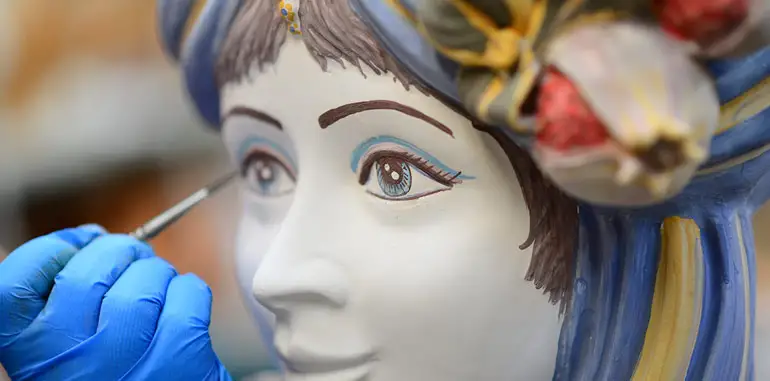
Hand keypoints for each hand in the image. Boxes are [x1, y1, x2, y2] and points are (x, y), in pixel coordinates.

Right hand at [0, 226, 231, 380]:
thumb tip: (79, 240)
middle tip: (130, 257)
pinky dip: (189, 290)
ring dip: (157, 272)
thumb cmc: (111, 380)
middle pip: (87, 271)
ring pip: (142, 280)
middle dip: (117, 252)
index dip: (51, 249)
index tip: (78, 243)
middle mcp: (70, 362)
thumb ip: (55, 305)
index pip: (13, 283)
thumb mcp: (61, 354)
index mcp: (31, 356)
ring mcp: (125, 362)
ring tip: (157, 288)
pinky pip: (186, 295)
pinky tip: (182, 305)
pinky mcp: (178, 361)